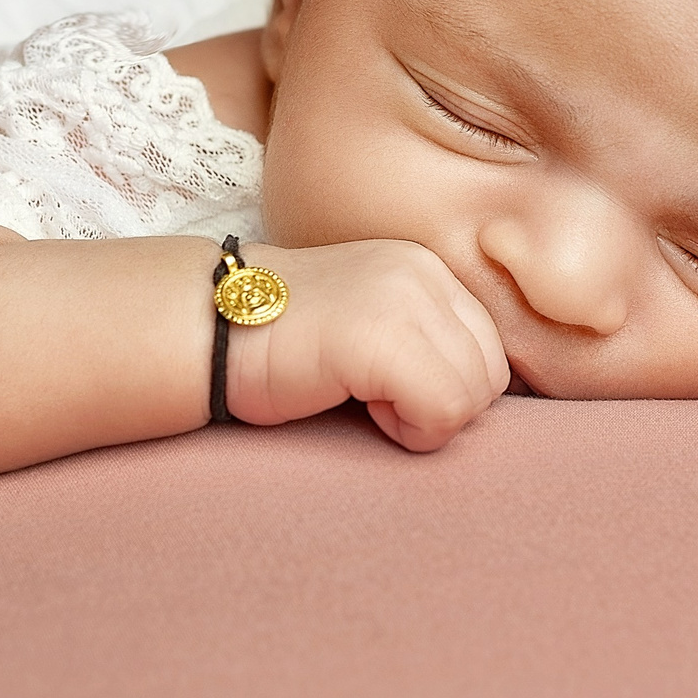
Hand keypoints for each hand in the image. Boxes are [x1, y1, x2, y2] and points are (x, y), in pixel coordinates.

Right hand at [221, 239, 509, 450]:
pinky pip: (444, 410)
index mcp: (426, 268)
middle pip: (491, 375)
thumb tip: (480, 397)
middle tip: (377, 401)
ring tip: (365, 401)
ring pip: (473, 396)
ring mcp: (406, 299)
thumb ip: (424, 342)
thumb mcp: (369, 324)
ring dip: (423, 418)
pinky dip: (409, 429)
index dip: (446, 388)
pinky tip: (359, 406)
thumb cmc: (281, 344)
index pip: (489, 350)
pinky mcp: (383, 335)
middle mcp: (425, 272)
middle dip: (443, 406)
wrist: (207, 326)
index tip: (387, 388)